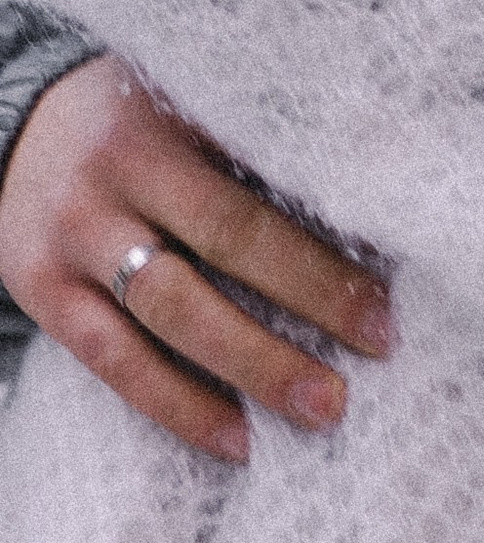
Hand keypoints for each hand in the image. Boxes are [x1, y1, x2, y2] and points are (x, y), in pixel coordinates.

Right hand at [0, 57, 392, 461]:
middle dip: (310, 298)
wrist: (16, 125)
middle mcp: (114, 177)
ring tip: (322, 407)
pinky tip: (236, 440)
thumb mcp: (191, 102)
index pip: (262, 177)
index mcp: (165, 120)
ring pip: (170, 313)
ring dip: (253, 367)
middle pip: (225, 242)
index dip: (324, 237)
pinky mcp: (40, 293)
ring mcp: (72, 239)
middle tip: (380, 346)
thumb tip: (374, 208)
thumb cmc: (139, 118)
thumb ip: (257, 144)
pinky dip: (177, 405)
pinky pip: (114, 362)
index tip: (388, 287)